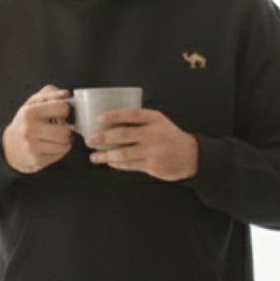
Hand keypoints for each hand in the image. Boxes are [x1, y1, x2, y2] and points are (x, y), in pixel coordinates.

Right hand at [2, 85, 72, 173]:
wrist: (10, 147)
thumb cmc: (26, 122)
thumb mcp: (33, 103)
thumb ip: (50, 94)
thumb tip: (66, 94)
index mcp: (29, 112)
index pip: (62, 108)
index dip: (64, 111)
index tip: (60, 114)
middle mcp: (29, 130)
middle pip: (66, 131)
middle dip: (66, 130)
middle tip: (60, 129)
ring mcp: (33, 147)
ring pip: (65, 145)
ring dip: (65, 141)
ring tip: (56, 138)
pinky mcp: (37, 160)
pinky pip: (61, 154)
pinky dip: (59, 150)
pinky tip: (51, 146)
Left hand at [84, 109, 199, 180]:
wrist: (190, 156)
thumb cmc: (167, 136)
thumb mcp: (158, 122)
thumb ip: (139, 121)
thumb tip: (108, 121)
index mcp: (154, 119)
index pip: (131, 114)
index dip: (114, 115)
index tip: (99, 118)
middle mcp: (154, 134)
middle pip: (124, 135)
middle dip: (103, 138)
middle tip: (89, 139)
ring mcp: (153, 151)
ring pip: (124, 153)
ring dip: (106, 155)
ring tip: (94, 156)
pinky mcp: (152, 166)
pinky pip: (129, 165)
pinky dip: (116, 164)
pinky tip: (108, 161)